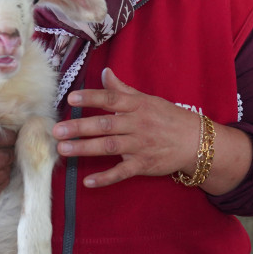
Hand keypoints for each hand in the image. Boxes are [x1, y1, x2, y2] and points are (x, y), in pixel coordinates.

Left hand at [53, 68, 200, 187]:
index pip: (111, 99)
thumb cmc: (169, 118)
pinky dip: (105, 177)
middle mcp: (137, 124)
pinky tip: (87, 181)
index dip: (91, 98)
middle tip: (57, 130)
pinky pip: (122, 172)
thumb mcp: (148, 100)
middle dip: (80, 127)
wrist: (195, 141)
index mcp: (137, 106)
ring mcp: (140, 146)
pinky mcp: (143, 165)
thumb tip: (106, 72)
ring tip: (63, 149)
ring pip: (109, 147)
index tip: (71, 99)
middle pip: (105, 124)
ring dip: (85, 148)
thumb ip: (123, 89)